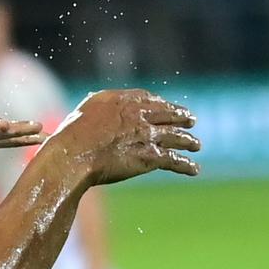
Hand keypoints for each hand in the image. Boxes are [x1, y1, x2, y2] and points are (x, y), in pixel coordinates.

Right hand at [51, 89, 199, 184]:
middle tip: (191, 120)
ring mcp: (147, 135)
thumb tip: (98, 105)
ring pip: (176, 136)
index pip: (150, 98)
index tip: (168, 106)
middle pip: (168, 114)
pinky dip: (186, 166)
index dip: (162, 103)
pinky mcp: (150, 157)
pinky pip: (173, 160)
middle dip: (181, 117)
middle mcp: (139, 115)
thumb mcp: (84, 110)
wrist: (74, 155)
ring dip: (188, 141)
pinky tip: (194, 170)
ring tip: (196, 145)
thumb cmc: (72, 135)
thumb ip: (98, 106)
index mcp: (124, 101)